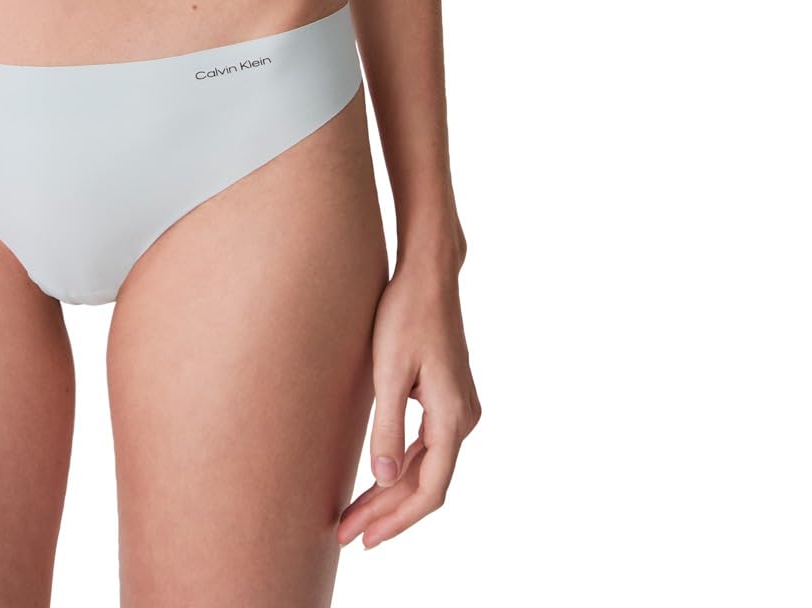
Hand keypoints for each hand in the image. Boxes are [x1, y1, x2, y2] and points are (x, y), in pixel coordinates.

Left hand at [337, 253, 480, 549]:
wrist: (428, 273)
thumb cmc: (406, 314)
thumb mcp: (389, 371)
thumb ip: (388, 427)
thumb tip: (385, 478)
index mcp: (453, 417)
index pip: (429, 489)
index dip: (396, 519)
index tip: (364, 538)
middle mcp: (463, 418)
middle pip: (427, 483)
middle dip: (388, 512)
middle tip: (348, 535)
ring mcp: (459, 408)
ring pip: (427, 467)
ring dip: (392, 492)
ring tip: (356, 516)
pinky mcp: (447, 397)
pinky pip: (428, 447)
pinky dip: (402, 467)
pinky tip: (378, 478)